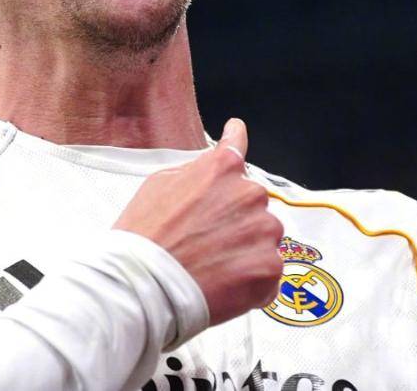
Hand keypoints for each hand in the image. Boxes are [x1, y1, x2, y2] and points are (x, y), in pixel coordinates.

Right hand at [113, 118, 282, 325]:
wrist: (145, 285)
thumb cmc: (145, 236)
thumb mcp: (158, 184)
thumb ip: (193, 171)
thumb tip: (207, 168)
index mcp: (222, 168)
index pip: (236, 143)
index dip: (236, 136)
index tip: (237, 131)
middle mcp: (249, 193)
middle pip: (251, 200)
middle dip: (234, 215)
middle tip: (205, 236)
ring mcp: (263, 231)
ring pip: (263, 235)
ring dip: (245, 247)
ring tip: (211, 263)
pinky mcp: (270, 267)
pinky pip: (268, 270)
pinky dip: (251, 277)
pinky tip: (222, 281)